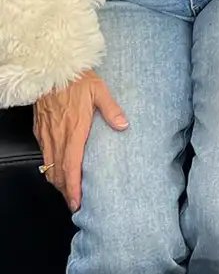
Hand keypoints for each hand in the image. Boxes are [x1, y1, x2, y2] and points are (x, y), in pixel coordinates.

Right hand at [33, 70, 127, 211]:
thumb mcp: (99, 91)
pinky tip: (58, 169)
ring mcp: (46, 134)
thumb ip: (111, 109)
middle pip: (58, 172)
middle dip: (65, 191)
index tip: (76, 202)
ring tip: (67, 192)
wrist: (51, 69)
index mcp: (73, 130)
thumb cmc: (76, 79)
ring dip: (57, 181)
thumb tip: (124, 126)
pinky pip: (44, 154)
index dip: (73, 187)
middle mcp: (57, 136)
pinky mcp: (40, 129)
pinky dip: (50, 167)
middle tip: (74, 204)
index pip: (71, 166)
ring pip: (49, 165)